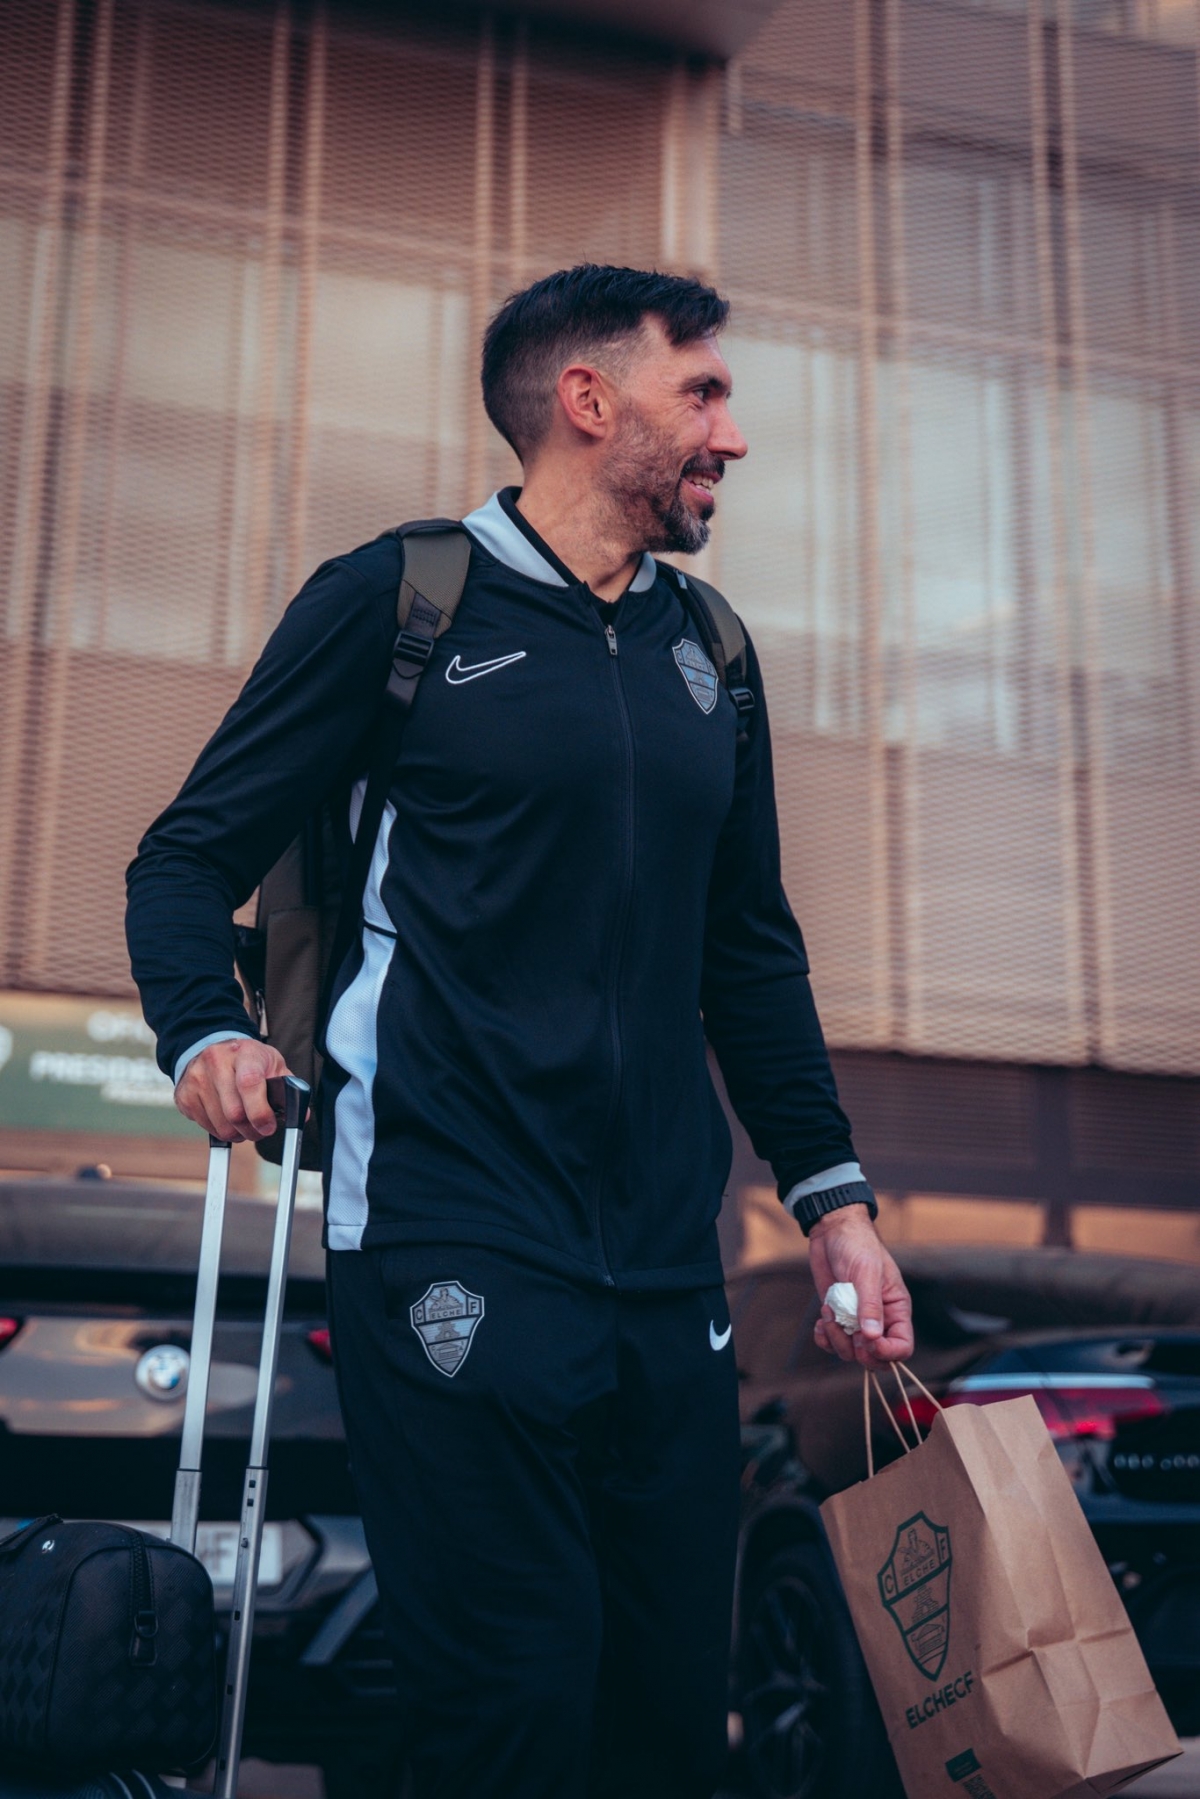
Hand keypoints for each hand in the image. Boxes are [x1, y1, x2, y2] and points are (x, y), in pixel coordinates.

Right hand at [174, 1038, 288, 1141]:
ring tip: (245, 1123)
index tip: (269, 1126)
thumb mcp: (273, 1064)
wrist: (213, 1048)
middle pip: (235, 1113)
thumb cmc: (249, 1060)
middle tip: (260, 1130)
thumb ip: (288, 1088)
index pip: (249, 1084)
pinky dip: (221, 1131)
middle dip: (253, 1130)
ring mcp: (196, 1078)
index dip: (261, 1112)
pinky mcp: (184, 1095)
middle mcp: (216, 1062)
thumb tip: (302, 1115)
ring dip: (238, 1133)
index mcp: (244, 1052)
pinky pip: (207, 1128)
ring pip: (221, 1126)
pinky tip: (227, 1118)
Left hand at [808, 1205, 913, 1368]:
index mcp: (896, 1309)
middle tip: (844, 1328)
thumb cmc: (857, 1245)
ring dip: (836, 1339)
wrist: (832, 1231)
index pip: (902, 1346)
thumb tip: (872, 1337)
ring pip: (851, 1352)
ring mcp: (856, 1320)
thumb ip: (870, 1306)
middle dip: (859, 1351)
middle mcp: (879, 1320)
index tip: (867, 1341)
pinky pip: (832, 1342)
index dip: (887, 1352)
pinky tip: (820, 1320)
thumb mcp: (866, 1273)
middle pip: (876, 1357)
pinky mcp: (838, 1317)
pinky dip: (824, 1338)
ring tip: (828, 1312)